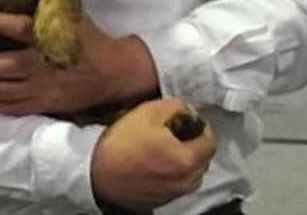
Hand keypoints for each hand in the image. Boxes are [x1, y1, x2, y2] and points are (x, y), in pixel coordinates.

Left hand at [0, 11, 158, 115]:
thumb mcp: (70, 17)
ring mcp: (45, 88)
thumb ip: (46, 9)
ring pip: (6, 90)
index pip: (18, 28)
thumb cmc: (89, 39)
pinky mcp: (46, 105)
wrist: (115, 72)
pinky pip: (14, 108)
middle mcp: (45, 64)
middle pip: (6, 66)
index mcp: (51, 37)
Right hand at [91, 98, 215, 210]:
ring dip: (183, 157)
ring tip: (162, 146)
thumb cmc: (122, 144)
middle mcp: (187, 181)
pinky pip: (176, 182)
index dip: (199, 125)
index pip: (210, 140)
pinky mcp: (162, 200)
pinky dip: (172, 171)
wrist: (97, 174)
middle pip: (203, 158)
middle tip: (172, 130)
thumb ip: (175, 107)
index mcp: (189, 159)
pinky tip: (153, 161)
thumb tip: (188, 110)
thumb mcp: (148, 112)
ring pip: (191, 172)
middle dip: (192, 142)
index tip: (184, 118)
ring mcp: (175, 193)